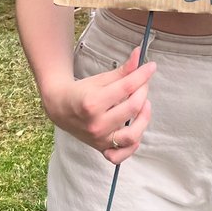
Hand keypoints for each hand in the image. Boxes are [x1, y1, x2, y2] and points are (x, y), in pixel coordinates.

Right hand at [44, 46, 155, 165]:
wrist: (60, 108)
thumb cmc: (81, 91)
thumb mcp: (100, 79)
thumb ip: (122, 70)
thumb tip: (140, 55)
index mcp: (93, 102)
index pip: (126, 87)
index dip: (142, 75)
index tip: (151, 66)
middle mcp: (96, 124)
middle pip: (132, 107)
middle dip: (143, 91)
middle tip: (143, 83)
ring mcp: (99, 139)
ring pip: (132, 135)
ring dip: (144, 118)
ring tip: (144, 105)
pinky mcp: (101, 148)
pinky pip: (121, 155)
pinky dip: (132, 146)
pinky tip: (136, 131)